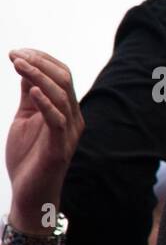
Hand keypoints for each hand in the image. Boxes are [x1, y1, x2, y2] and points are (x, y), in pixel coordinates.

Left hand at [5, 49, 82, 230]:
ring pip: (61, 96)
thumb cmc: (28, 158)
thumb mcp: (25, 119)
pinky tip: (32, 90)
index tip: (17, 52)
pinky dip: (46, 103)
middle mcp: (73, 119)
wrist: (30, 193)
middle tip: (14, 55)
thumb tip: (27, 70)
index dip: (42, 59)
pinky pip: (57, 120)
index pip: (63, 75)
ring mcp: (68, 133)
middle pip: (64, 80)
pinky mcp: (60, 147)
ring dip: (38, 76)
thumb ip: (30, 97)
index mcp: (66, 110)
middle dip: (39, 63)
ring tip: (18, 65)